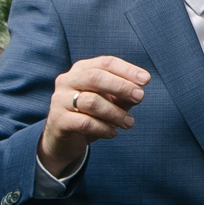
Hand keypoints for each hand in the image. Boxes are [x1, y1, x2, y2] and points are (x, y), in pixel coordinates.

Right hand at [39, 55, 148, 177]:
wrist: (64, 141)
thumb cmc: (90, 116)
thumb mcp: (110, 103)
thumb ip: (123, 96)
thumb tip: (139, 92)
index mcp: (81, 70)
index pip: (105, 63)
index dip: (127, 70)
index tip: (146, 80)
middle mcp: (67, 81)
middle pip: (95, 77)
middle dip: (121, 86)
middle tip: (140, 97)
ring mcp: (60, 100)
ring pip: (91, 102)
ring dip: (115, 113)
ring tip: (129, 123)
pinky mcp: (58, 120)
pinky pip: (85, 122)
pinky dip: (104, 128)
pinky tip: (113, 133)